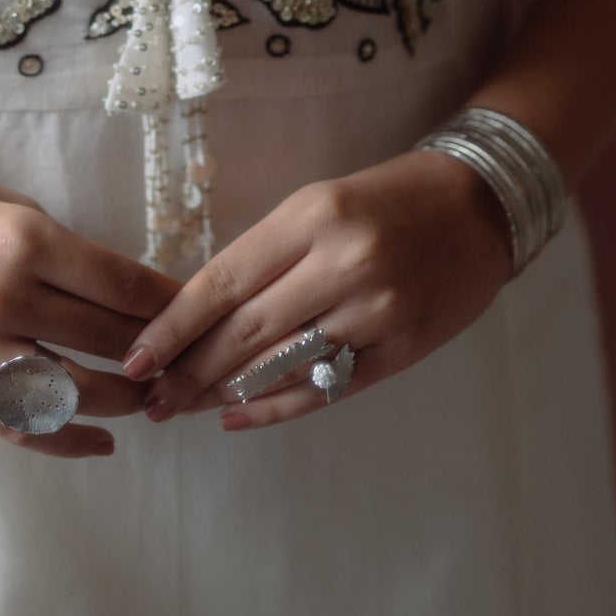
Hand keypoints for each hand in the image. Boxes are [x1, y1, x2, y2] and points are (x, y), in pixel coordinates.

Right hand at [0, 120, 184, 459]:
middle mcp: (3, 300)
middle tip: (196, 359)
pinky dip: (66, 440)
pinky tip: (101, 441)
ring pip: (74, 394)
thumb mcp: (1, 200)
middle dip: (161, 353)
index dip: (173, 302)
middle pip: (109, 342)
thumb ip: (59, 247)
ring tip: (159, 398)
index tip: (206, 310)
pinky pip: (19, 425)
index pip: (124, 286)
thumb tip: (123, 292)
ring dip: (126, 401)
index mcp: (24, 241)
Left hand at [121, 147, 512, 430]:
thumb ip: (268, 255)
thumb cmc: (387, 199)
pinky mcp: (404, 350)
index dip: (174, 324)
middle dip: (189, 369)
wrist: (479, 205)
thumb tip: (199, 316)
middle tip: (148, 396)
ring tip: (182, 408)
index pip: (225, 280)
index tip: (135, 355)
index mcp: (314, 215)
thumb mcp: (321, 204)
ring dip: (225, 393)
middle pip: (247, 331)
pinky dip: (276, 408)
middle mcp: (344, 262)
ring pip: (282, 365)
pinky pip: (327, 389)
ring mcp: (378, 311)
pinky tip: (237, 417)